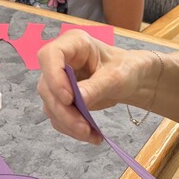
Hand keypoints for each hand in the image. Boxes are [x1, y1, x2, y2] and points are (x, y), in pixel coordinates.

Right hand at [36, 30, 145, 144]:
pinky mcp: (60, 98)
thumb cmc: (126, 68)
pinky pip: (58, 116)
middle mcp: (61, 60)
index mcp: (74, 43)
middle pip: (47, 86)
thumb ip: (97, 87)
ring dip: (68, 123)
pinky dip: (71, 128)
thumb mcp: (116, 77)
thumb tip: (77, 100)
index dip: (53, 76)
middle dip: (64, 111)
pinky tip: (90, 135)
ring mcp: (58, 80)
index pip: (50, 55)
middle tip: (83, 127)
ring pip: (50, 105)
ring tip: (91, 134)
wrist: (131, 79)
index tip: (69, 98)